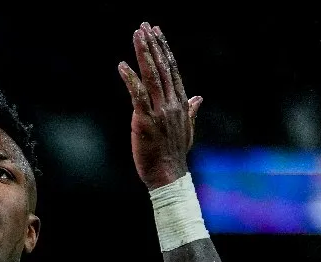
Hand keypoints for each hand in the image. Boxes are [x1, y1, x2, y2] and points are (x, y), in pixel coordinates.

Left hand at [118, 23, 201, 189]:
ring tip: (137, 35)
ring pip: (152, 76)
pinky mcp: (146, 121)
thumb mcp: (186, 129)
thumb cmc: (174, 154)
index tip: (157, 33)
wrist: (168, 175)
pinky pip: (138, 96)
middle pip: (163, 68)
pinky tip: (123, 66)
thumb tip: (198, 97)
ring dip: (144, 54)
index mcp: (181, 103)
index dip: (164, 50)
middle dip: (153, 45)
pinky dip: (131, 79)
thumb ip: (191, 110)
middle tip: (145, 26)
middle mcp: (172, 103)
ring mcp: (160, 111)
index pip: (173, 70)